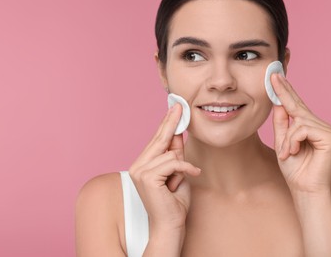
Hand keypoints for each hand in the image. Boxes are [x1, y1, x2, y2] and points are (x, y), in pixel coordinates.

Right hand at [128, 103, 200, 232]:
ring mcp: (140, 171)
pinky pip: (172, 162)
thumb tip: (178, 134)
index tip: (174, 109)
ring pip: (169, 153)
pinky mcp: (147, 177)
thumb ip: (175, 155)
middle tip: (180, 106)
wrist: (170, 224)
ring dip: (182, 166)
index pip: (156, 140)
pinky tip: (193, 174)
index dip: (166, 124)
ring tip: (182, 179)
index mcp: (142, 164)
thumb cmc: (174, 203)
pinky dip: (185, 168)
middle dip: (171, 123)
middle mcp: (138, 165)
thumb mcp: (178, 173)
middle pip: (159, 140)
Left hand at [271, 73, 330, 194]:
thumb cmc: (295, 170)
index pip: (295, 106)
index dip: (285, 91)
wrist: (305, 189)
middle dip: (284, 92)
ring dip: (287, 139)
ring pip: (297, 122)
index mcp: (307, 127)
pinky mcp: (330, 137)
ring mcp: (326, 130)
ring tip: (287, 153)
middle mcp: (319, 126)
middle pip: (298, 106)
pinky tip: (293, 152)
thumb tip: (279, 104)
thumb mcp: (283, 143)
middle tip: (273, 75)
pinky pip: (302, 129)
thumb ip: (282, 125)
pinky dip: (293, 141)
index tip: (275, 77)